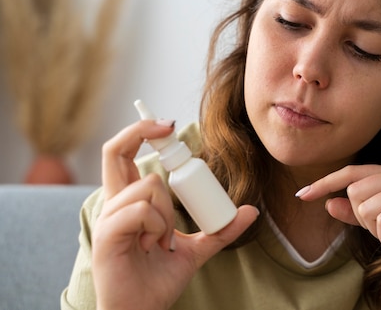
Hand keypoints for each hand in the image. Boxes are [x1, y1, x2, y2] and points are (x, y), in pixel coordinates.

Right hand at [92, 119, 258, 309]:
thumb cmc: (159, 280)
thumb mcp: (196, 250)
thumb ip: (219, 230)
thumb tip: (249, 211)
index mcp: (129, 202)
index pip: (124, 155)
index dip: (140, 133)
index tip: (168, 124)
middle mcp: (114, 204)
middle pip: (114, 150)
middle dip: (141, 130)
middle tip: (168, 126)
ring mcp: (108, 218)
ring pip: (148, 186)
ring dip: (167, 212)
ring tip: (164, 240)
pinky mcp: (107, 234)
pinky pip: (141, 211)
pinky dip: (158, 226)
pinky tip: (155, 246)